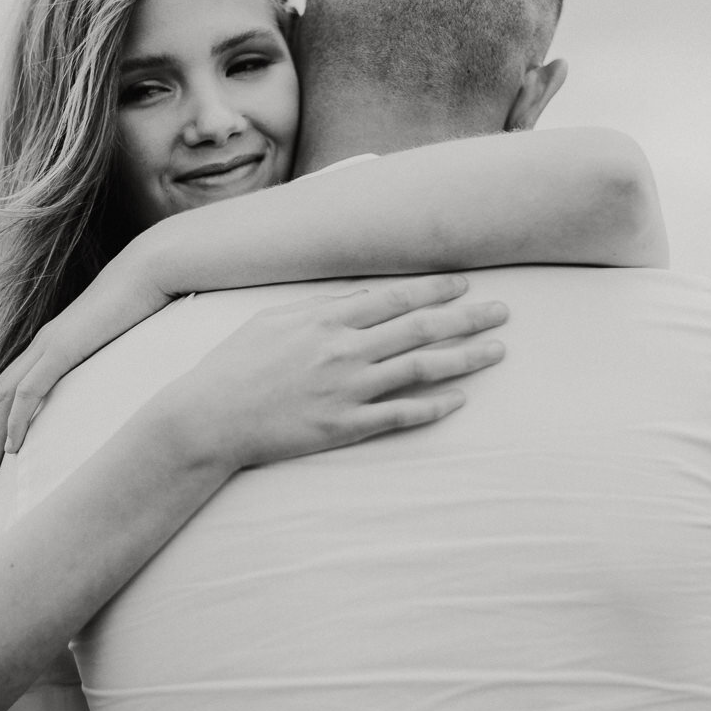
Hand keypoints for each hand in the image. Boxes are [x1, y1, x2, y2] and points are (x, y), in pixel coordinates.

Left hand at [0, 245, 168, 472]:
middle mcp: (42, 342)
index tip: (3, 444)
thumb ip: (107, 353)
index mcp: (53, 340)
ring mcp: (49, 344)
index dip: (0, 414)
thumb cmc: (141, 301)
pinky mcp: (61, 349)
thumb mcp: (119, 335)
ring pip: (4, 395)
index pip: (12, 381)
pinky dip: (16, 420)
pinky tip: (16, 445)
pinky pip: (28, 391)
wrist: (147, 272)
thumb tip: (117, 374)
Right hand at [171, 273, 506, 472]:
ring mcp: (346, 390)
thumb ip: (319, 306)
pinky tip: (462, 400)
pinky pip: (401, 415)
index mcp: (325, 318)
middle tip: (503, 311)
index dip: (435, 289)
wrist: (207, 419)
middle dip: (467, 317)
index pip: (395, 297)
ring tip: (497, 351)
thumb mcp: (272, 319)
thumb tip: (360, 296)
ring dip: (465, 358)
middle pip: (420, 328)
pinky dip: (435, 407)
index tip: (465, 283)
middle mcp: (343, 350)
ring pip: (421, 369)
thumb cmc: (234, 365)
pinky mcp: (343, 427)